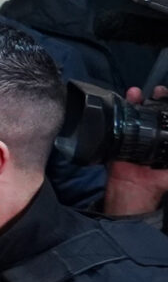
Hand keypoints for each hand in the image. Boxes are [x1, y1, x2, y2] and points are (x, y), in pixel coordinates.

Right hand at [104, 87, 167, 218]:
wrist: (130, 190)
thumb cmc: (154, 183)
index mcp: (164, 144)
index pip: (167, 122)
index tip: (167, 97)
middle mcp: (152, 137)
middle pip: (154, 113)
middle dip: (156, 100)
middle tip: (157, 91)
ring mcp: (134, 135)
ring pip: (138, 113)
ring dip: (138, 101)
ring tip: (137, 92)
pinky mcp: (118, 136)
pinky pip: (120, 119)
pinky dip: (121, 108)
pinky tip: (125, 99)